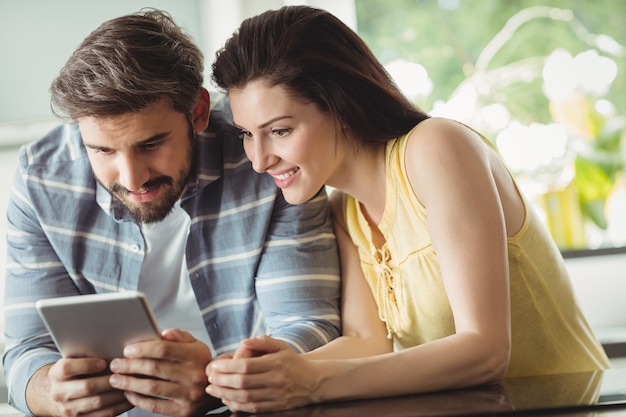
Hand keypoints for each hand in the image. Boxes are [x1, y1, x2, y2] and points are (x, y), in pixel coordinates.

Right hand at [27, 358, 132, 416]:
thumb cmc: (73, 371)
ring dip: (118, 393)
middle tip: (127, 373)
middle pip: (87, 386)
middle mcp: (59, 393)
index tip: (104, 362)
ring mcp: (68, 409)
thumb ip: (87, 354)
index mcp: (56, 374)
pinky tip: (130, 397)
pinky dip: (120, 406)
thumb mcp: (73, 360)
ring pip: (98, 402)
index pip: (67, 368)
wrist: (57, 394)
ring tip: (133, 383)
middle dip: (110, 380)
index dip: (86, 365)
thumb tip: (113, 347)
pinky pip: (104, 414)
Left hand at [108, 328, 218, 416]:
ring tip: (115, 379)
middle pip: (154, 368)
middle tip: (115, 364)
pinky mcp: (183, 411)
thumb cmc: (199, 363)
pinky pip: (154, 406)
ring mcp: (189, 395)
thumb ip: (179, 336)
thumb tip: (162, 334)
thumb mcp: (196, 345)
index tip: (127, 350)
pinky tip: (128, 393)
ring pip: (152, 388)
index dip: (142, 349)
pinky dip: (137, 400)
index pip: (164, 349)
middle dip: (130, 366)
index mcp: (196, 355)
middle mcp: (194, 375)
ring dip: (129, 383)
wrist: (216, 389)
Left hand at [206, 335, 320, 412]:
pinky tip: (226, 400)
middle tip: (209, 378)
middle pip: (243, 382)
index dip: (226, 367)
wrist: (314, 381)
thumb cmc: (293, 362)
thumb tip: (244, 342)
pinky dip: (237, 406)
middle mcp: (276, 380)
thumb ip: (263, 342)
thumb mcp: (282, 346)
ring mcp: (276, 395)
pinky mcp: (276, 407)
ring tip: (212, 390)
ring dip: (225, 394)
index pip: (246, 366)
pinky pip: (253, 409)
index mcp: (275, 363)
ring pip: (245, 397)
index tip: (213, 367)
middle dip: (222, 381)